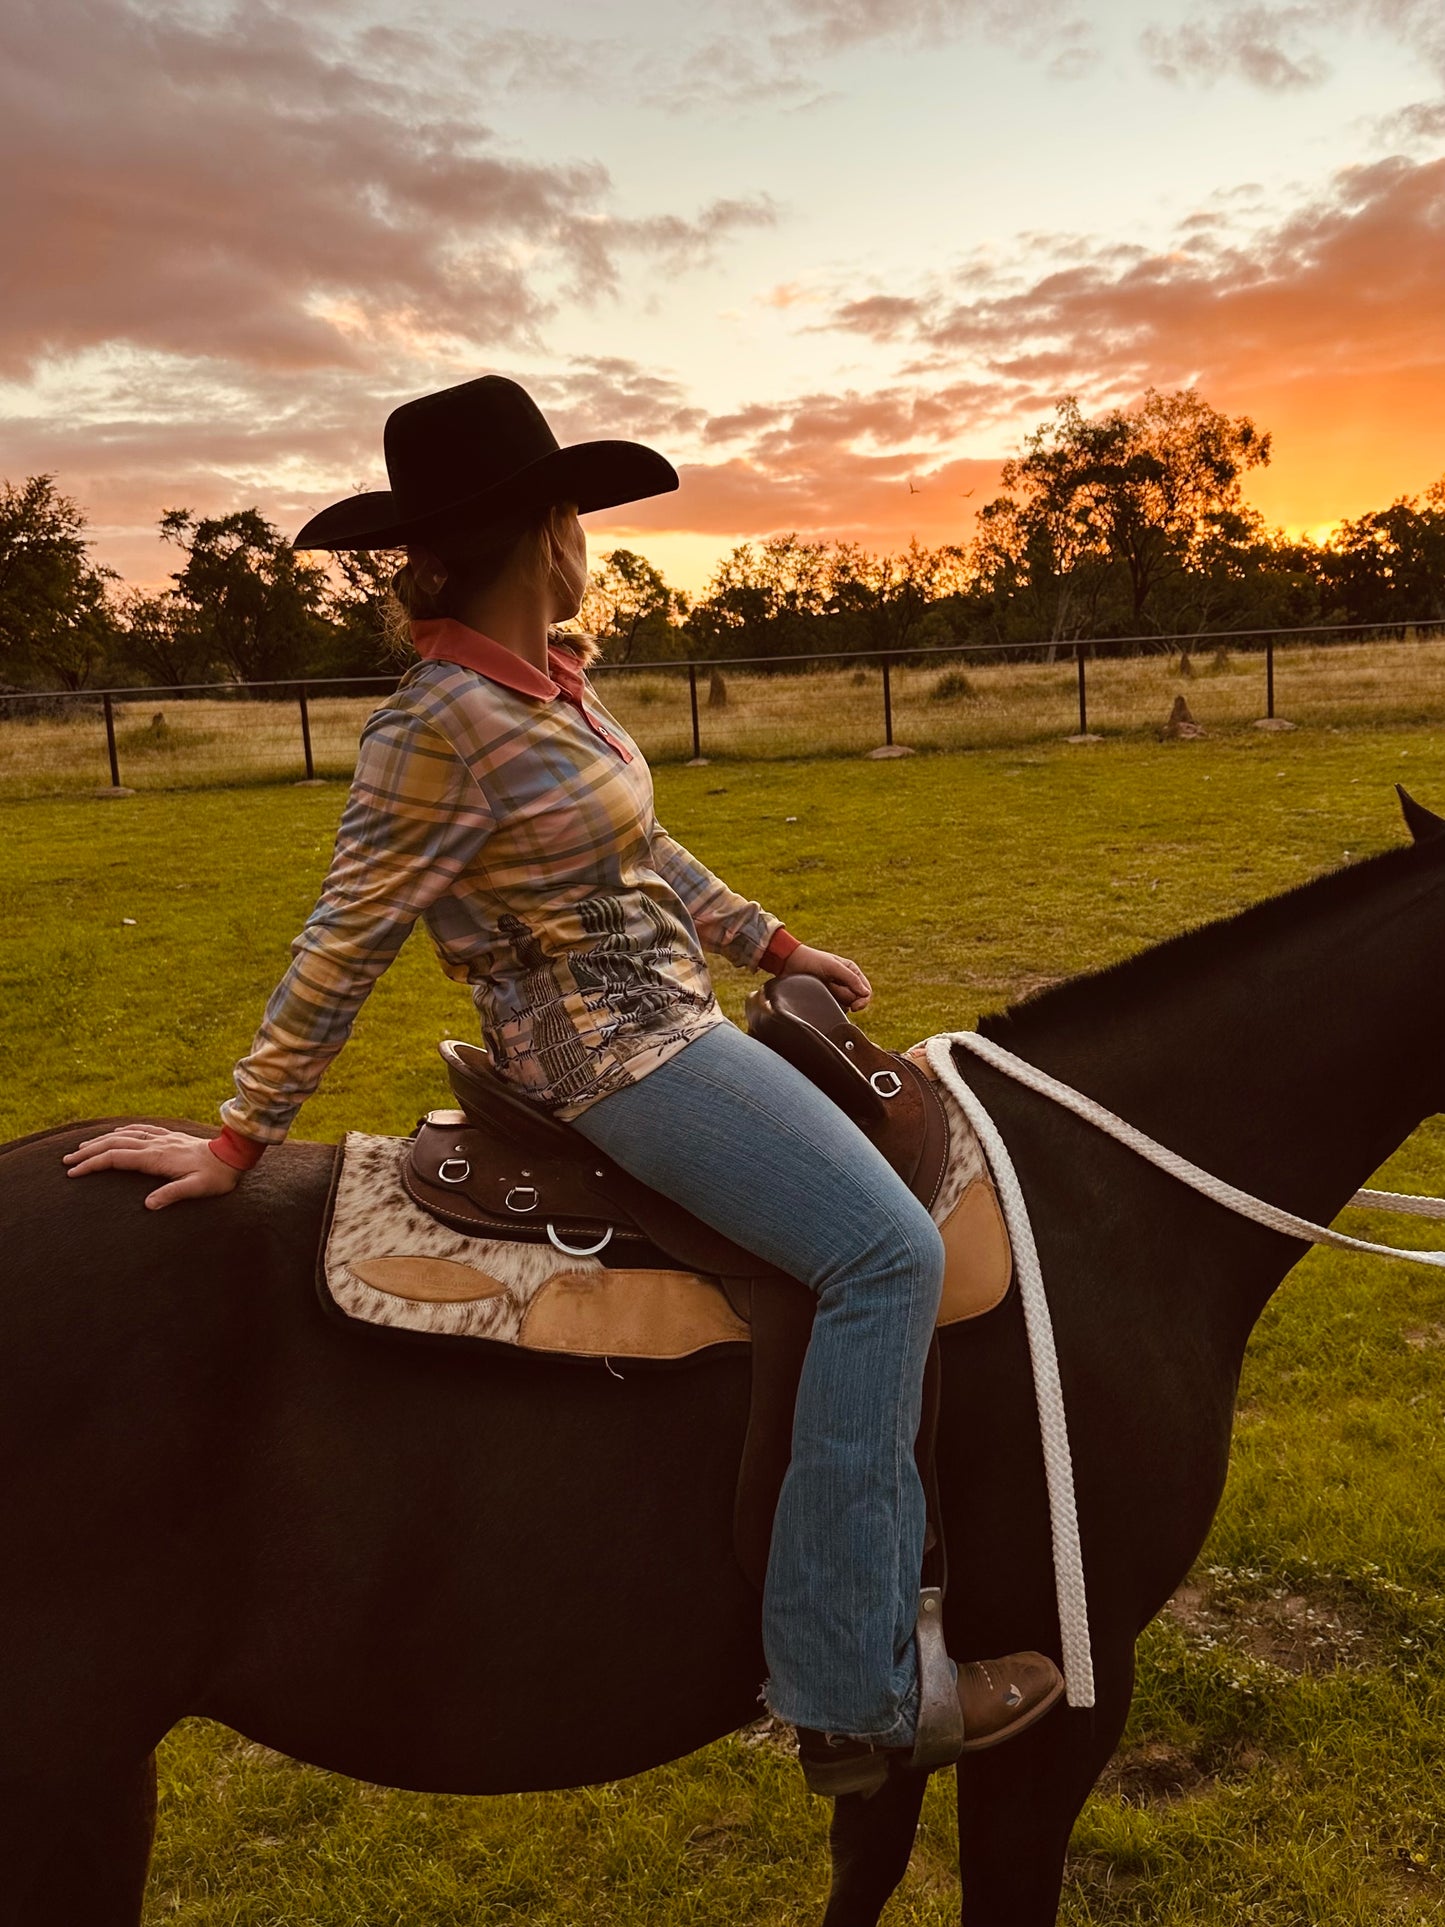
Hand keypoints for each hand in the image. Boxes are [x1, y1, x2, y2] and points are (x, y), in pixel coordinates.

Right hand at [62, 1124, 242, 1209]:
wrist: (234, 1155)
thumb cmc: (216, 1177)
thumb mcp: (197, 1189)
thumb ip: (173, 1194)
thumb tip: (148, 1205)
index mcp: (157, 1158)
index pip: (116, 1158)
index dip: (93, 1164)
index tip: (73, 1173)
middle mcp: (155, 1144)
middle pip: (113, 1145)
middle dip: (88, 1152)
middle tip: (66, 1162)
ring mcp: (162, 1138)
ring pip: (124, 1136)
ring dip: (100, 1141)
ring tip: (81, 1148)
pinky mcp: (169, 1136)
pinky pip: (139, 1130)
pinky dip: (121, 1131)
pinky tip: (115, 1133)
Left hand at [776, 943, 871, 1012]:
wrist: (790, 964)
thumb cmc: (812, 961)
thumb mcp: (833, 967)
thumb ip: (850, 978)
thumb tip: (866, 993)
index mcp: (852, 972)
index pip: (866, 991)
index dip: (863, 1001)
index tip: (855, 1007)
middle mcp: (846, 982)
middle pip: (855, 1000)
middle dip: (844, 996)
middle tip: (830, 987)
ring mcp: (836, 992)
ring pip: (844, 1006)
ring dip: (835, 1000)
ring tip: (823, 988)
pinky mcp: (827, 999)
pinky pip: (833, 1008)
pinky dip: (828, 1005)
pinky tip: (819, 995)